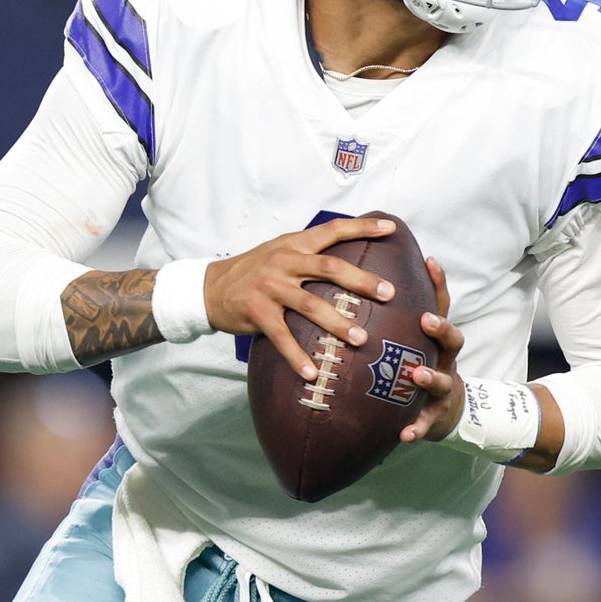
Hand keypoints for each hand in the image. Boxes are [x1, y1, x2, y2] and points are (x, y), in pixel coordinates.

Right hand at [204, 217, 396, 378]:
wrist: (210, 288)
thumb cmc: (254, 271)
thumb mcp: (279, 252)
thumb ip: (309, 253)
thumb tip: (352, 258)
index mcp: (293, 244)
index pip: (332, 230)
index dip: (361, 228)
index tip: (391, 228)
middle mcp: (283, 262)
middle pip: (329, 268)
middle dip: (361, 280)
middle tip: (389, 293)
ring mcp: (269, 287)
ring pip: (310, 304)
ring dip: (338, 323)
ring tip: (362, 339)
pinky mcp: (256, 312)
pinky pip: (282, 337)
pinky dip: (297, 357)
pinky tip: (313, 373)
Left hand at [399, 256, 464, 442]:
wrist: (449, 412)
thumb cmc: (421, 366)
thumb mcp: (415, 341)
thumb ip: (395, 319)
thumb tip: (362, 281)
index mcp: (436, 340)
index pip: (441, 305)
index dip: (439, 283)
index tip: (430, 261)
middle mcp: (445, 360)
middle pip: (452, 340)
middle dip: (441, 328)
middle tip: (426, 320)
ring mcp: (443, 389)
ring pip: (442, 381)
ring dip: (430, 377)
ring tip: (417, 374)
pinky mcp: (436, 416)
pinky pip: (427, 424)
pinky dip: (417, 428)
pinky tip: (404, 434)